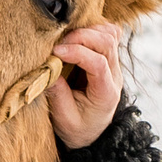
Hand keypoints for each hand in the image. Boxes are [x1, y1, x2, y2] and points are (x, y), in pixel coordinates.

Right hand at [45, 23, 123, 146]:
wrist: (90, 132)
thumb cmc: (77, 128)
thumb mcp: (65, 120)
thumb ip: (58, 95)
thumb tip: (47, 69)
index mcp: (106, 92)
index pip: (99, 63)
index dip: (77, 53)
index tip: (55, 53)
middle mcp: (114, 75)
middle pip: (107, 42)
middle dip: (81, 37)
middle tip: (58, 44)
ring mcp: (112, 64)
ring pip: (110, 34)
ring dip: (87, 31)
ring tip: (65, 40)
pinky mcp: (106, 57)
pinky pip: (107, 33)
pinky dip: (92, 29)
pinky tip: (75, 37)